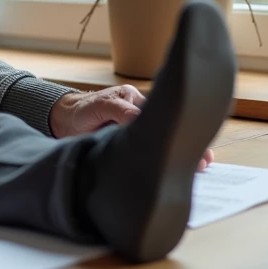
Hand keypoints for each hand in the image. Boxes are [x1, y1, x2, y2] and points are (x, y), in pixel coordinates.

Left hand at [49, 86, 213, 170]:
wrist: (63, 121)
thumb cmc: (81, 111)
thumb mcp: (98, 107)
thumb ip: (119, 111)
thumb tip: (140, 118)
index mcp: (133, 99)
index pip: (159, 113)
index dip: (174, 128)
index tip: (190, 142)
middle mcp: (139, 112)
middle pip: (167, 129)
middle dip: (187, 144)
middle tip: (205, 159)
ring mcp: (137, 128)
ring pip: (164, 141)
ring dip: (180, 154)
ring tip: (202, 166)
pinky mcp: (132, 142)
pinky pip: (152, 150)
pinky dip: (166, 159)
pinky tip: (182, 169)